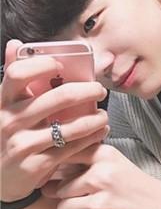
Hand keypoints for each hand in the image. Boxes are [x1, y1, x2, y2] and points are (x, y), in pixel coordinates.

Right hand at [0, 40, 108, 201]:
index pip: (17, 74)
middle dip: (88, 91)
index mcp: (4, 101)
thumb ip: (15, 75)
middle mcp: (10, 120)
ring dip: (95, 119)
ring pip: (71, 126)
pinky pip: (72, 147)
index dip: (42, 65)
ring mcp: (22, 144)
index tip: (60, 65)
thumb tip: (16, 43)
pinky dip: (91, 138)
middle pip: (58, 97)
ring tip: (104, 115)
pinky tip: (99, 132)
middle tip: (100, 90)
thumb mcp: (7, 104)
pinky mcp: (35, 165)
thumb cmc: (8, 131)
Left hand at [43, 144, 160, 208]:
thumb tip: (54, 164)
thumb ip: (90, 158)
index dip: (59, 167)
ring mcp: (100, 204)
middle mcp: (102, 176)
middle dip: (68, 195)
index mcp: (107, 156)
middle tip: (86, 197)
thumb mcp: (119, 163)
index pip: (67, 155)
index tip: (60, 173)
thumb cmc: (139, 189)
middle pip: (60, 188)